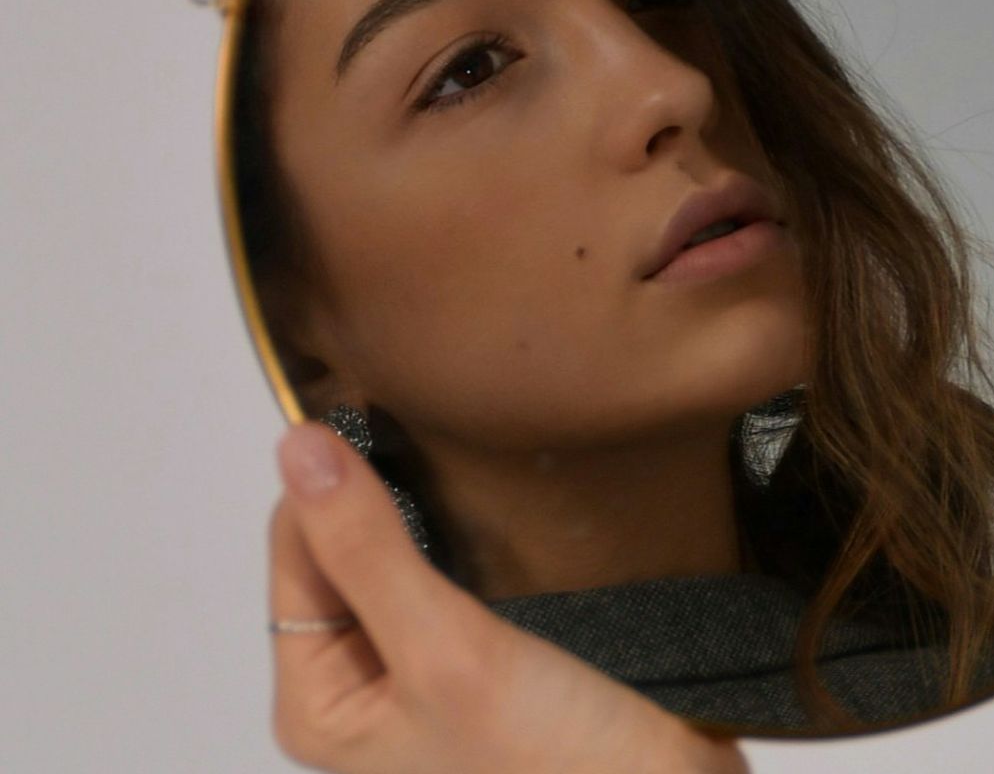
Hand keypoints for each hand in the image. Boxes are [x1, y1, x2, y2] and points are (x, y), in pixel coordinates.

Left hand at [269, 423, 746, 773]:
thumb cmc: (550, 761)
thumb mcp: (447, 650)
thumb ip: (369, 550)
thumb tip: (298, 446)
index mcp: (321, 703)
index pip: (295, 555)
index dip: (329, 479)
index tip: (374, 401)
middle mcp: (364, 690)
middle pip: (347, 555)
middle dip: (384, 493)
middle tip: (431, 420)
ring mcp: (430, 677)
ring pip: (410, 560)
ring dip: (436, 512)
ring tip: (470, 456)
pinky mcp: (495, 662)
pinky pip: (464, 578)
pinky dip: (479, 538)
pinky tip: (510, 509)